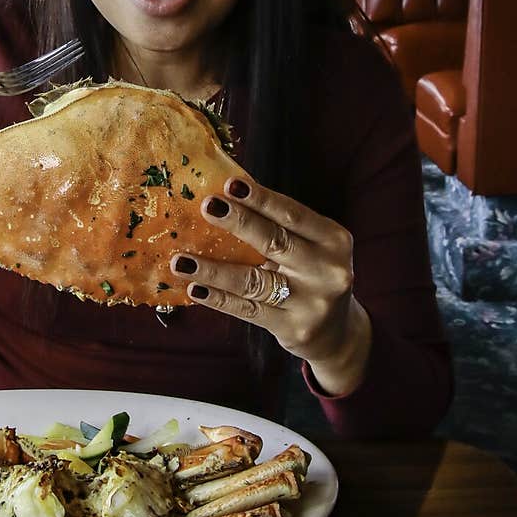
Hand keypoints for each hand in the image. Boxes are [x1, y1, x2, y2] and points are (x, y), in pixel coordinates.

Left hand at [169, 176, 371, 395]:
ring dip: (213, 270)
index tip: (231, 185)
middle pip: (275, 242)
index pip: (293, 215)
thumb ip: (280, 227)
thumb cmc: (313, 275)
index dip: (262, 199)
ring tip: (180, 260)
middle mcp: (328, 271)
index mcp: (334, 240)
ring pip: (253, 281)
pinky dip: (218, 299)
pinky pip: (247, 310)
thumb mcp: (312, 247)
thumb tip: (226, 196)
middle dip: (239, 222)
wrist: (336, 332)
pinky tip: (195, 288)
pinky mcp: (292, 329)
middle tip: (207, 207)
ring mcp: (311, 303)